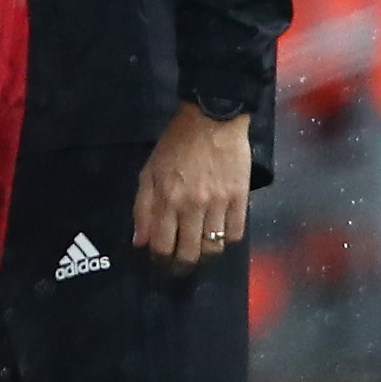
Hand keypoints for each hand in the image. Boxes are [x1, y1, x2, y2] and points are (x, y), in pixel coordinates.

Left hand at [132, 106, 250, 270]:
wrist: (212, 118)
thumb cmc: (176, 144)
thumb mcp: (149, 171)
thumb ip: (143, 207)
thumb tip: (140, 241)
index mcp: (167, 200)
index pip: (163, 246)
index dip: (161, 258)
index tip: (161, 259)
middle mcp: (193, 206)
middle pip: (189, 252)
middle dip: (183, 263)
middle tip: (181, 262)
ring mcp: (219, 204)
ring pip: (214, 247)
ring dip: (206, 253)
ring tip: (201, 249)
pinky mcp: (240, 198)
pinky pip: (236, 232)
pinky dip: (228, 239)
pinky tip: (221, 234)